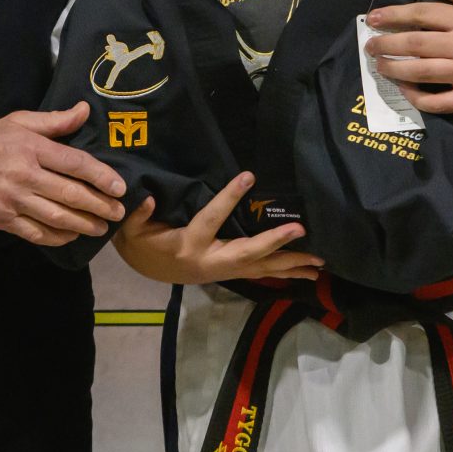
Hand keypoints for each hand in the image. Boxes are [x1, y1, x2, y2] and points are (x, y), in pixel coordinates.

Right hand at [0, 102, 128, 247]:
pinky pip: (37, 233)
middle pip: (71, 194)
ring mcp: (14, 201)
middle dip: (100, 206)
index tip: (119, 187)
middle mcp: (25, 176)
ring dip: (84, 225)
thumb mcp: (17, 122)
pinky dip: (58, 237)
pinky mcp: (4, 220)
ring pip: (57, 217)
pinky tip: (72, 236)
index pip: (74, 163)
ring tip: (101, 228)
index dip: (101, 176)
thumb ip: (53, 121)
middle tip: (118, 213)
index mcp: (31, 149)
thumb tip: (84, 111)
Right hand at [112, 171, 321, 285]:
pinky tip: (308, 275)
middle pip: (248, 252)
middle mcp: (212, 260)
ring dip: (291, 264)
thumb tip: (148, 199)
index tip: (248, 176)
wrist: (149, 268)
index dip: (229, 198)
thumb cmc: (143, 243)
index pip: (212, 218)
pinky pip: (263, 273)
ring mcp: (225, 270)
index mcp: (189, 244)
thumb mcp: (133, 230)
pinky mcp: (233, 273)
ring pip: (262, 267)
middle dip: (275, 241)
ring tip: (318, 262)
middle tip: (300, 229)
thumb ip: (139, 216)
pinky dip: (286, 274)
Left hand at [364, 0, 452, 112]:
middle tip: (369, 45)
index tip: (373, 18)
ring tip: (380, 66)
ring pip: (422, 73)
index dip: (393, 15)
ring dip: (395, 70)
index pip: (421, 14)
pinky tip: (407, 91)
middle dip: (386, 45)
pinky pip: (440, 103)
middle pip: (415, 44)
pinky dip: (419, 99)